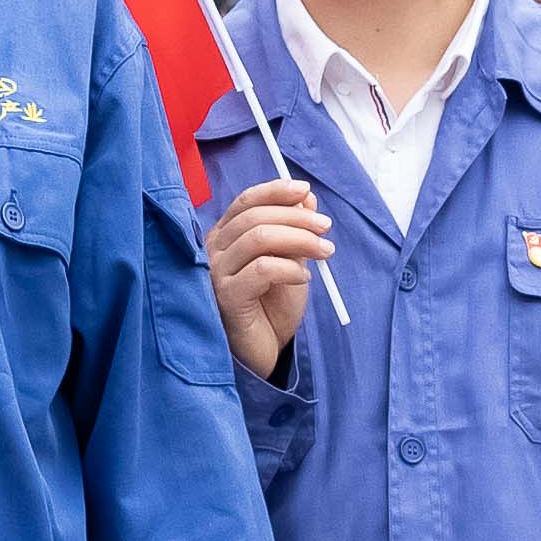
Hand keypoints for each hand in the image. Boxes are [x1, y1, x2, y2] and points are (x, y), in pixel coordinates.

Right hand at [206, 178, 330, 377]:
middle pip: (255, 217)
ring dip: (299, 240)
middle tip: (326, 228)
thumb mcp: (290, 259)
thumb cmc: (273, 304)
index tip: (305, 191)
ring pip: (258, 238)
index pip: (246, 201)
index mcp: (225, 235)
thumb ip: (294, 229)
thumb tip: (306, 197)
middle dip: (296, 218)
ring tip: (324, 253)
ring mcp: (217, 273)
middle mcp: (214, 250)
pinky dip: (289, 268)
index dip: (276, 191)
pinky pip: (261, 269)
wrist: (266, 349)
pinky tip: (304, 278)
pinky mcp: (226, 297)